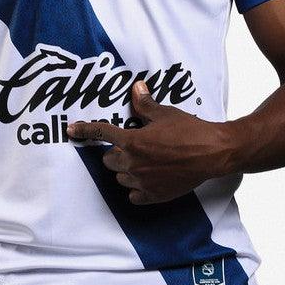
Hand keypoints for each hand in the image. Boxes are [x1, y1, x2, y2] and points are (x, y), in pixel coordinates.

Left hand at [65, 80, 237, 204]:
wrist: (213, 153)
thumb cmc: (190, 131)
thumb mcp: (165, 114)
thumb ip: (145, 104)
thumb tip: (136, 89)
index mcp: (132, 141)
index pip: (100, 134)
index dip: (84, 131)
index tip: (71, 130)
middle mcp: (133, 163)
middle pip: (109, 160)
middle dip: (117, 153)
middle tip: (135, 146)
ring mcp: (142, 181)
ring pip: (121, 177)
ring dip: (127, 170)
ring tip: (145, 162)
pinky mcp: (154, 195)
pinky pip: (134, 195)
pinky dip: (137, 189)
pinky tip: (148, 180)